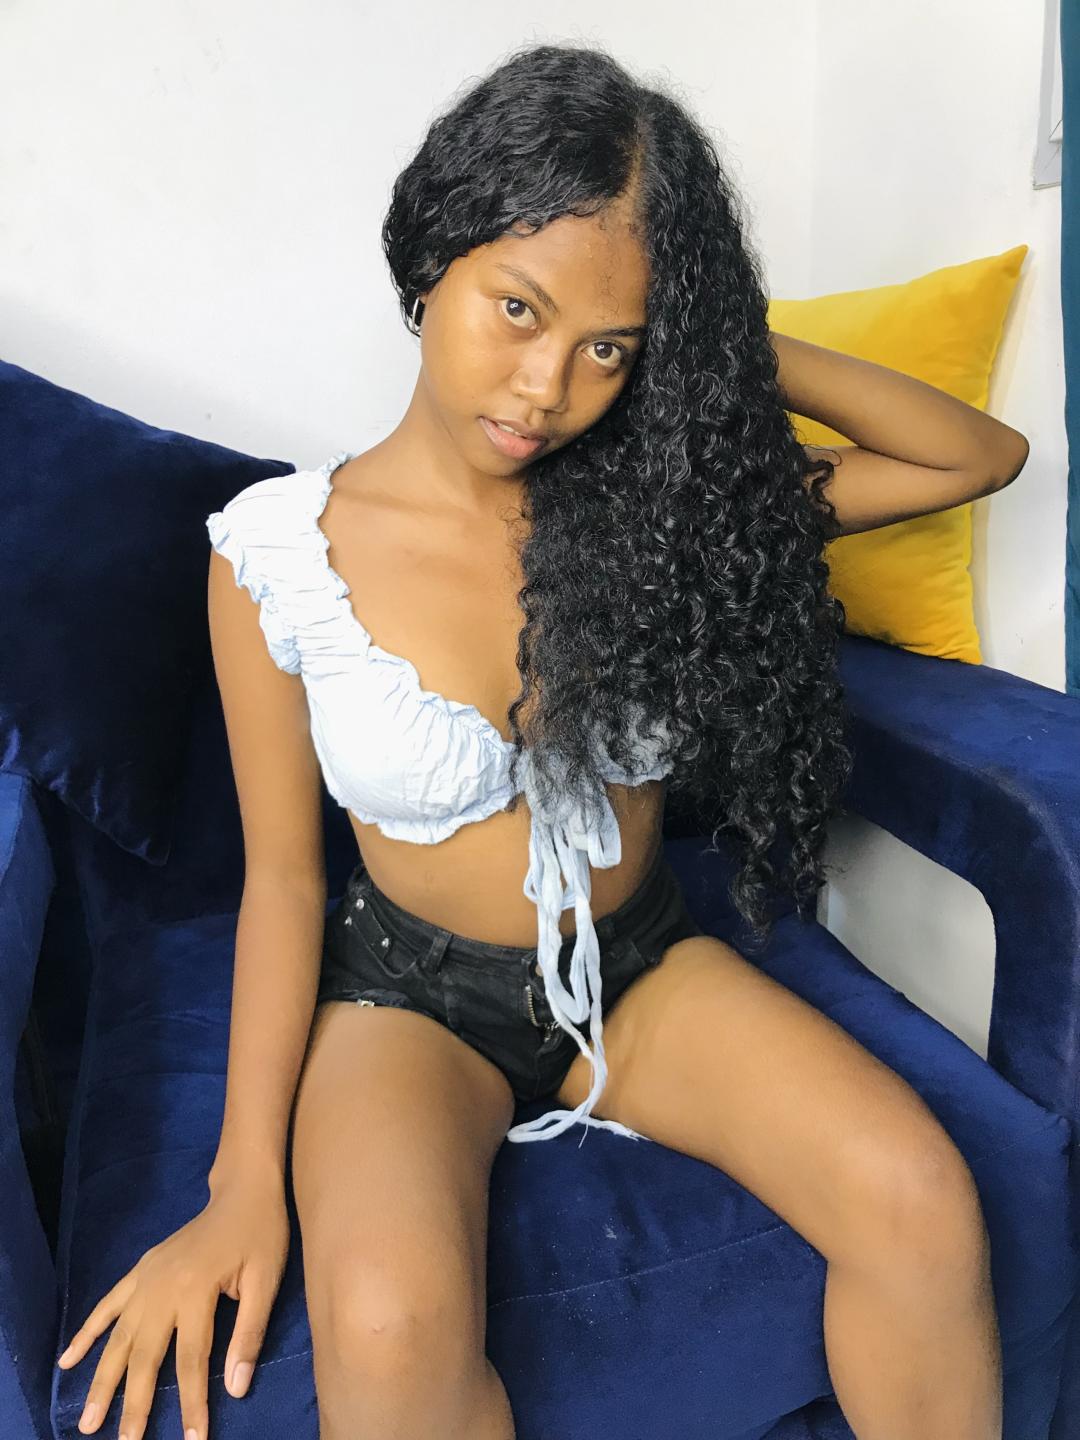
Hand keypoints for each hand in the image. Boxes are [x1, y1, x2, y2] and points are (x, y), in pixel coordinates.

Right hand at [55, 1176, 288, 1439]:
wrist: (242, 1191)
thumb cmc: (261, 1236)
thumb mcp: (267, 1281)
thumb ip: (250, 1333)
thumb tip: (235, 1388)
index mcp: (196, 1290)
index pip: (192, 1360)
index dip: (193, 1403)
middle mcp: (162, 1288)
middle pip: (144, 1356)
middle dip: (135, 1405)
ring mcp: (145, 1279)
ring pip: (118, 1338)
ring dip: (102, 1381)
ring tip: (88, 1420)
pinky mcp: (140, 1271)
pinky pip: (107, 1306)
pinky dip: (87, 1333)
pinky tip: (68, 1360)